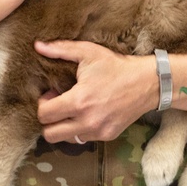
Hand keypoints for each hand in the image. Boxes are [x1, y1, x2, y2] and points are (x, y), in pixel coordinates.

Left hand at [36, 40, 156, 142]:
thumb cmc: (116, 66)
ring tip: (72, 109)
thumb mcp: (88, 52)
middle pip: (50, 134)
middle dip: (48, 120)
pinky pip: (83, 139)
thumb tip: (37, 46)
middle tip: (58, 104)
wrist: (148, 82)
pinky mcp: (108, 136)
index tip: (52, 93)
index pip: (44, 115)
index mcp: (79, 101)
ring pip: (66, 139)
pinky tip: (87, 113)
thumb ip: (61, 49)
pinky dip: (80, 129)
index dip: (43, 103)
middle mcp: (87, 121)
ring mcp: (98, 131)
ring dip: (63, 126)